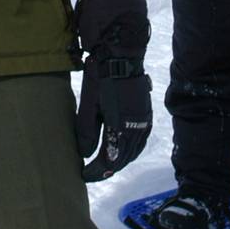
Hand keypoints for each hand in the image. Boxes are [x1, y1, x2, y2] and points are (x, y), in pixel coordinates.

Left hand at [74, 0, 152, 181]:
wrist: (122, 53)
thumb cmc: (101, 76)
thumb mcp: (88, 104)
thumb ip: (86, 132)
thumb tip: (84, 155)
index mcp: (120, 127)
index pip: (109, 160)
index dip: (95, 171)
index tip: (83, 175)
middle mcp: (136, 128)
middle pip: (123, 159)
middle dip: (107, 168)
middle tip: (92, 172)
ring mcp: (144, 120)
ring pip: (134, 150)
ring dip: (120, 160)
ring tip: (105, 163)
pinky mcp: (146, 113)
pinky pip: (141, 139)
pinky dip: (131, 148)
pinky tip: (122, 147)